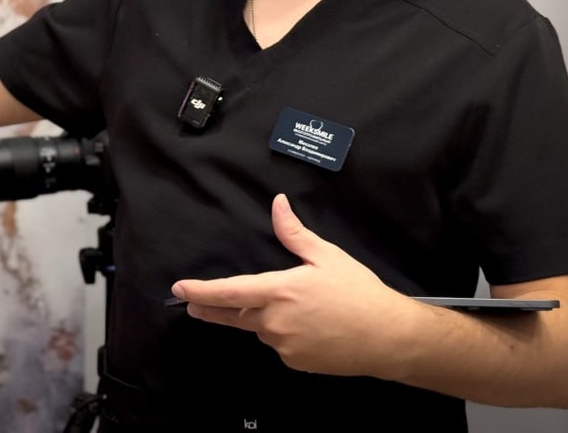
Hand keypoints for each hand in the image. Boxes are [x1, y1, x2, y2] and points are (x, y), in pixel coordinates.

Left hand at [172, 194, 421, 376]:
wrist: (388, 337)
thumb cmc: (358, 293)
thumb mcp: (326, 256)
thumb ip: (294, 233)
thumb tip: (277, 204)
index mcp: (279, 291)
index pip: (229, 291)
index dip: (201, 290)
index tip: (179, 289)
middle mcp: (275, 322)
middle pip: (234, 314)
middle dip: (211, 309)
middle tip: (192, 305)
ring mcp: (284, 346)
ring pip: (259, 329)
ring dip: (259, 319)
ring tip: (291, 309)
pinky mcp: (296, 363)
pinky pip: (279, 344)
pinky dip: (282, 334)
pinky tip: (306, 327)